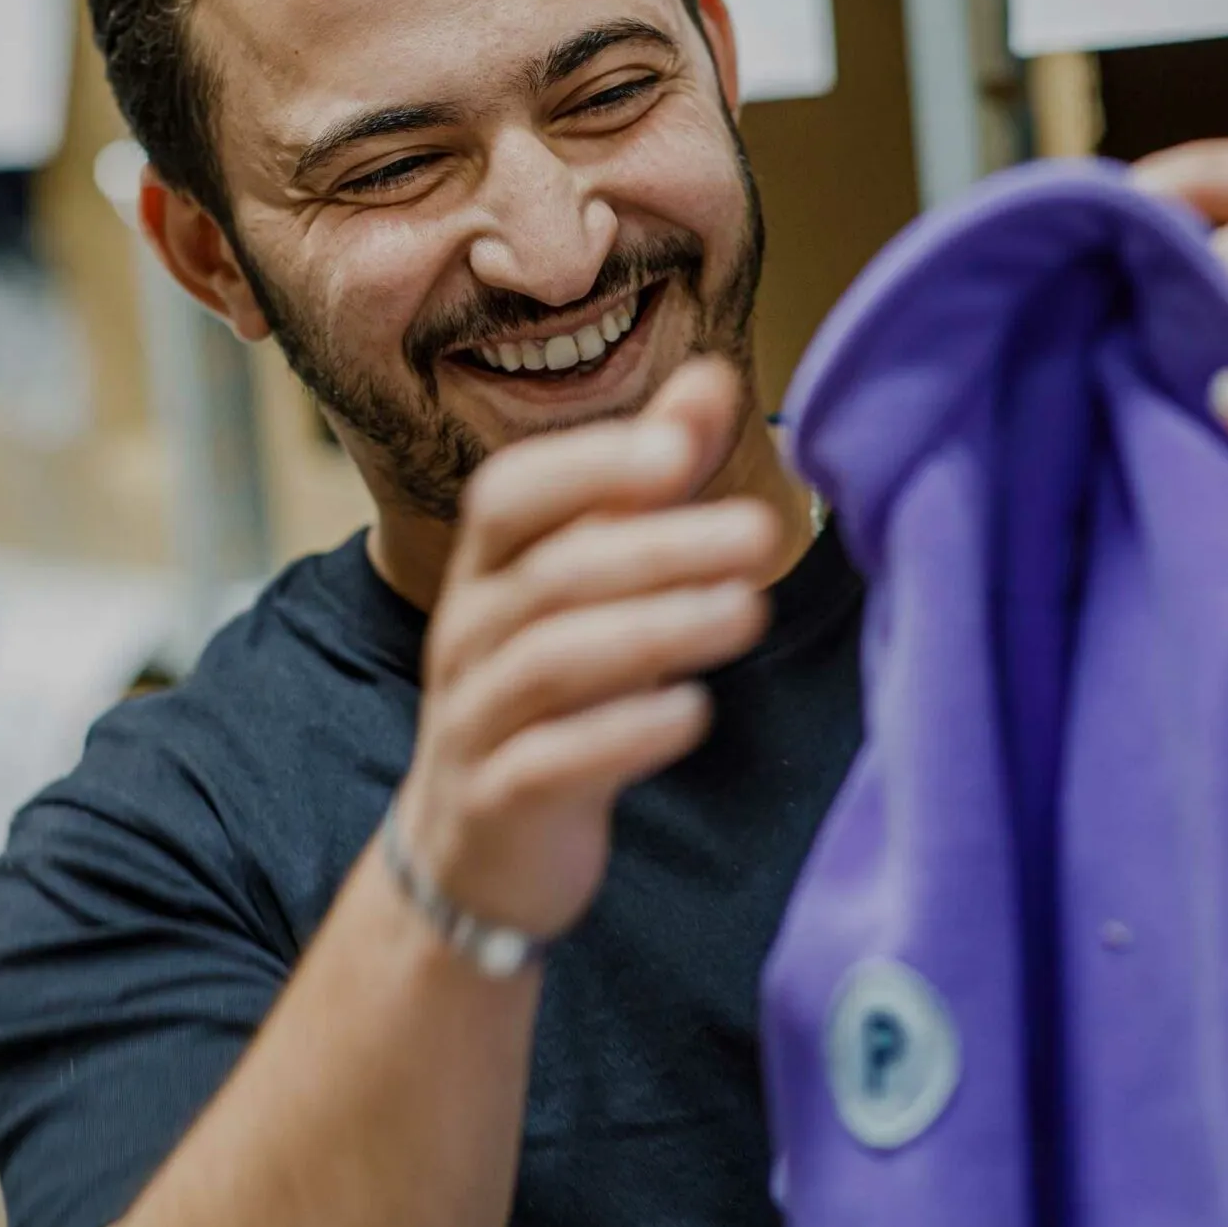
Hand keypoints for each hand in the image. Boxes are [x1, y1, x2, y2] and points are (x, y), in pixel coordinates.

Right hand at [392, 357, 783, 939]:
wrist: (476, 849)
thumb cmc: (552, 694)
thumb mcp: (589, 582)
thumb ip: (646, 483)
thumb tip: (712, 377)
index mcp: (488, 570)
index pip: (511, 494)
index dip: (589, 467)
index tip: (679, 450)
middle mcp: (468, 634)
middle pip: (552, 575)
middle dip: (658, 548)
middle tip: (759, 534)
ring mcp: (475, 719)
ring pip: (550, 664)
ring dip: (655, 631)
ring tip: (745, 613)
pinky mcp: (498, 801)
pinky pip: (548, 762)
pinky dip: (621, 734)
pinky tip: (692, 712)